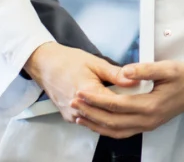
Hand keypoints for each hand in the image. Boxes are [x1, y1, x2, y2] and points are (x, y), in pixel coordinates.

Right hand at [23, 42, 137, 123]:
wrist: (45, 64)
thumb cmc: (66, 61)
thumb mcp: (95, 63)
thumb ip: (115, 74)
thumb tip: (133, 80)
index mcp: (88, 92)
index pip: (115, 104)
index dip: (129, 99)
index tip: (139, 93)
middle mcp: (78, 108)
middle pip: (108, 115)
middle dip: (121, 108)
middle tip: (132, 98)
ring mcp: (73, 115)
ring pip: (98, 121)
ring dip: (110, 114)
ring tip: (120, 102)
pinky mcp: (69, 117)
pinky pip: (88, 121)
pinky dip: (98, 115)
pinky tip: (105, 107)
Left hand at [70, 61, 183, 138]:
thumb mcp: (168, 67)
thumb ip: (146, 69)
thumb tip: (126, 72)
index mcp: (151, 105)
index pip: (116, 104)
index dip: (96, 99)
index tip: (81, 91)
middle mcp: (148, 120)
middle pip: (112, 121)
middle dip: (90, 112)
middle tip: (74, 103)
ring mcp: (147, 125)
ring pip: (116, 131)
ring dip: (96, 124)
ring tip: (79, 116)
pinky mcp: (147, 125)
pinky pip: (123, 132)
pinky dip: (107, 130)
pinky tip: (97, 123)